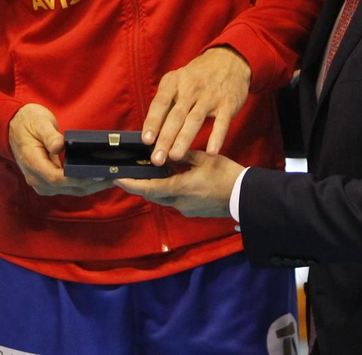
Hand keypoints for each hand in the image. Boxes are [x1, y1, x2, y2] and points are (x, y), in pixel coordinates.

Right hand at [8, 104, 113, 197]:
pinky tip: (96, 178)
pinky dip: (82, 185)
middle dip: (91, 184)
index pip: (57, 178)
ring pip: (69, 191)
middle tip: (113, 177)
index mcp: (33, 163)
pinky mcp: (47, 182)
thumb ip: (49, 135)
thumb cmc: (27, 122)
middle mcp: (36, 178)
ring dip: (89, 187)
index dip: (78, 178)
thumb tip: (59, 146)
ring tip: (110, 179)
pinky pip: (67, 188)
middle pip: (67, 188)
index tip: (97, 174)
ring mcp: (41, 182)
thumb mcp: (39, 122)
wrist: (12, 127)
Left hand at [115, 150, 242, 218]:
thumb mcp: (203, 159)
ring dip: (155, 187)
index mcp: (181, 188)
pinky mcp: (193, 211)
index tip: (117, 177)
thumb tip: (164, 150)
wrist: (245, 197)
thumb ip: (181, 154)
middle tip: (132, 171)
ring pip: (163, 198)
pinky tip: (172, 177)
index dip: (131, 183)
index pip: (148, 188)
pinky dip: (168, 190)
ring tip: (152, 170)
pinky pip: (174, 200)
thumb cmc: (226, 175)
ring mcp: (186, 209)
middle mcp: (180, 203)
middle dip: (141, 185)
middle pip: (153, 195)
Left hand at [141, 46, 250, 166]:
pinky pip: (221, 123)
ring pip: (194, 119)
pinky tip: (211, 152)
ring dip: (184, 139)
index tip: (146, 140)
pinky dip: (216, 137)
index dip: (152, 122)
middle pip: (176, 115)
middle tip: (157, 158)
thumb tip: (150, 129)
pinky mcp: (228, 104)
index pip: (160, 103)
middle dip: (165, 138)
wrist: (229, 60)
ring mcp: (210, 96)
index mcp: (174, 82)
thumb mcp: (178, 80)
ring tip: (175, 156)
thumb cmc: (197, 76)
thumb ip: (166, 102)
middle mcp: (191, 88)